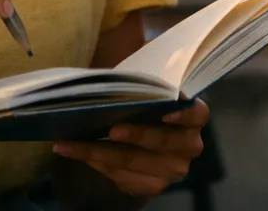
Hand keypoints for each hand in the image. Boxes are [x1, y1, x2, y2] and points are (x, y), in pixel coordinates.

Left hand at [53, 99, 209, 197]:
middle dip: (135, 135)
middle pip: (160, 141)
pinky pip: (122, 177)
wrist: (147, 145)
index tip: (167, 109)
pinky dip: (97, 164)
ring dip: (98, 151)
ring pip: (132, 161)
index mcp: (194, 119)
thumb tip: (111, 80)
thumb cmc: (147, 111)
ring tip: (71, 144)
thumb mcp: (151, 97)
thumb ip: (144, 91)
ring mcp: (172, 170)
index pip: (196, 114)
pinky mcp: (153, 187)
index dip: (183, 113)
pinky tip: (79, 154)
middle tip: (111, 129)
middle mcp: (189, 147)